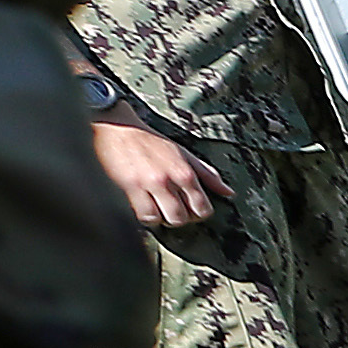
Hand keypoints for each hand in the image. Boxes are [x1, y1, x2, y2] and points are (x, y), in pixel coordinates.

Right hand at [91, 115, 220, 229]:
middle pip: (182, 217)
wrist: (118, 128)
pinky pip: (142, 214)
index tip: (192, 211)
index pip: (202, 207)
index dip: (199, 214)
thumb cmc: (151, 140)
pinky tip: (144, 207)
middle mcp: (169, 179)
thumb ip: (207, 174)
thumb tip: (229, 192)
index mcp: (185, 171)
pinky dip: (145, 216)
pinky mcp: (129, 186)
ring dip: (161, 219)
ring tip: (158, 210)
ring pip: (162, 218)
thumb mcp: (183, 153)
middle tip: (173, 211)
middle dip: (179, 218)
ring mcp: (148, 184)